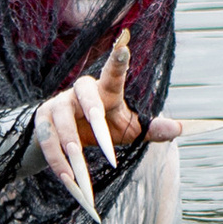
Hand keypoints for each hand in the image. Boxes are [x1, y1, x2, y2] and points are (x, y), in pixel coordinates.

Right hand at [34, 31, 182, 219]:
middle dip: (92, 109)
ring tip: (79, 164)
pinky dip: (58, 162)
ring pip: (63, 120)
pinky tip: (69, 180)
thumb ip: (151, 129)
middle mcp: (80, 91)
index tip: (125, 42)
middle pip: (85, 91)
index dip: (118, 59)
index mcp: (104, 90)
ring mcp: (57, 105)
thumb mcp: (128, 130)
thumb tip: (180, 129)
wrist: (64, 142)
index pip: (113, 72)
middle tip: (99, 123)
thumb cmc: (102, 131)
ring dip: (71, 144)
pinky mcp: (42, 122)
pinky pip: (48, 142)